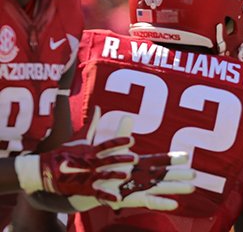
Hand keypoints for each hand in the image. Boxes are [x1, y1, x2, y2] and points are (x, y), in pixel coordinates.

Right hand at [15, 106, 135, 196]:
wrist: (44, 170)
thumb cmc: (64, 152)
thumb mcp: (78, 138)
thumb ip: (91, 124)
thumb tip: (98, 107)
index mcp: (90, 151)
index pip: (107, 145)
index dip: (120, 142)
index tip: (132, 140)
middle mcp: (90, 162)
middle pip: (109, 160)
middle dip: (123, 159)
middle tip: (135, 158)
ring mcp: (86, 175)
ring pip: (105, 175)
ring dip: (116, 175)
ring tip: (128, 175)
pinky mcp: (83, 188)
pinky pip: (97, 193)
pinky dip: (108, 197)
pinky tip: (118, 199)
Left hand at [69, 142, 195, 211]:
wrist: (89, 183)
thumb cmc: (103, 164)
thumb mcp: (113, 146)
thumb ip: (122, 133)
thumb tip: (128, 115)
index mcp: (142, 163)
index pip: (161, 160)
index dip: (174, 159)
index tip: (187, 156)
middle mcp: (144, 176)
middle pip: (167, 175)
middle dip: (181, 174)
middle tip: (195, 174)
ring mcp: (141, 188)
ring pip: (163, 188)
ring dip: (177, 188)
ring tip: (192, 188)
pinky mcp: (134, 199)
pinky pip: (151, 202)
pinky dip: (163, 203)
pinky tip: (175, 204)